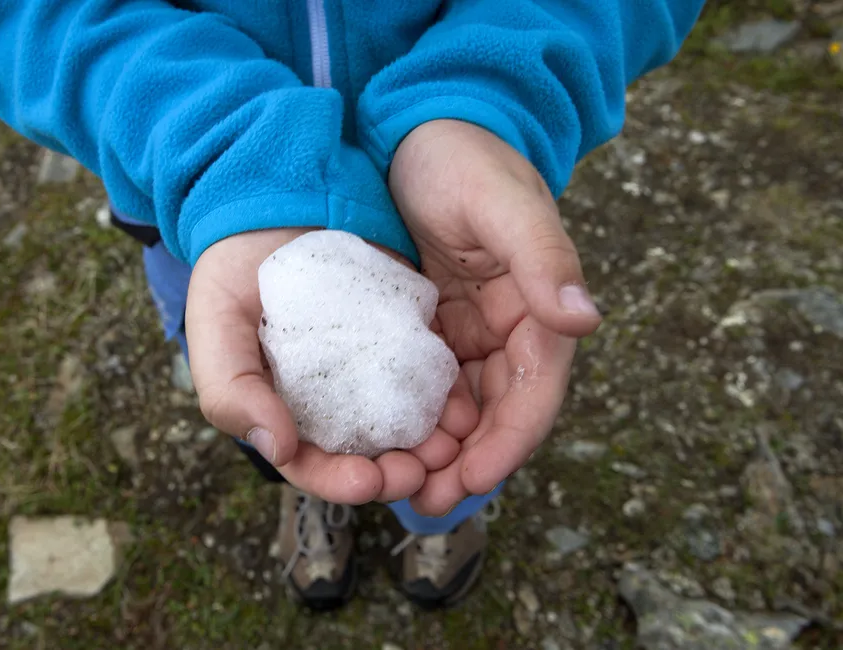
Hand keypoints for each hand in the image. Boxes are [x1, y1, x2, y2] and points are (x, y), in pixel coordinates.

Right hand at [185, 228, 466, 504]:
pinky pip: (431, 374)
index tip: (367, 482)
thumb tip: (278, 450)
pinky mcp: (405, 333)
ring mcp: (371, 366)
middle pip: (367, 452)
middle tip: (422, 470)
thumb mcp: (215, 323)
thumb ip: (230, 389)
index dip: (337, 480)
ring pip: (406, 422)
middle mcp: (332, 397)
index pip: (311, 462)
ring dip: (429, 442)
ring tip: (450, 443)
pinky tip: (463, 404)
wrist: (278, 199)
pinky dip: (447, 396)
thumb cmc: (235, 266)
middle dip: (396, 470)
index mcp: (283, 406)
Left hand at [389, 120, 602, 514]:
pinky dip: (414, 418)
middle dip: (469, 464)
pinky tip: (385, 442)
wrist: (421, 130)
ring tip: (402, 487)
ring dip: (440, 452)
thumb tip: (585, 323)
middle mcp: (510, 329)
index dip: (509, 442)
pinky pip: (427, 385)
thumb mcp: (502, 204)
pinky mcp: (432, 328)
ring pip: (462, 409)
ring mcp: (469, 332)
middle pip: (498, 414)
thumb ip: (544, 260)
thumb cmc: (465, 158)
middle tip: (426, 501)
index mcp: (538, 308)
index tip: (473, 481)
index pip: (534, 392)